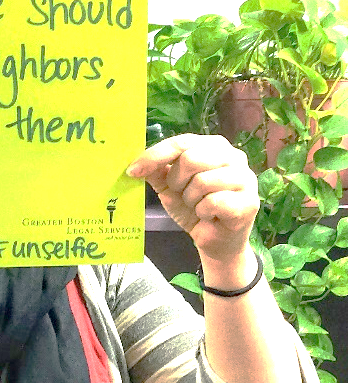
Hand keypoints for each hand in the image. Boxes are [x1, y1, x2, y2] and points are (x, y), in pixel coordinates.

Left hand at [127, 134, 258, 260]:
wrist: (214, 240)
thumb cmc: (194, 207)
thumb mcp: (169, 187)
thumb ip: (156, 171)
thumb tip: (136, 163)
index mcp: (212, 146)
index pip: (181, 142)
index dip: (155, 155)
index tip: (133, 170)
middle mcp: (233, 156)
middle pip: (191, 159)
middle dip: (177, 181)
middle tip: (180, 194)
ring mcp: (245, 178)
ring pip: (203, 181)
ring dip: (191, 199)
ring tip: (197, 205)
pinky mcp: (249, 201)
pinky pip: (214, 202)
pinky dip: (204, 212)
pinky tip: (210, 216)